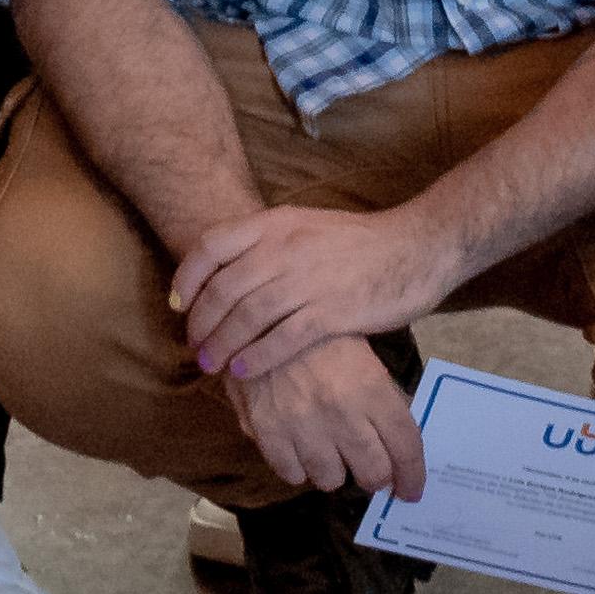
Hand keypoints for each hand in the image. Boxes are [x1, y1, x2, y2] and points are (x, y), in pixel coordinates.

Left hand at [170, 199, 457, 388]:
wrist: (416, 246)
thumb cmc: (360, 242)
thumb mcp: (306, 226)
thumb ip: (269, 243)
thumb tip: (230, 270)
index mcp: (276, 223)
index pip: (212, 246)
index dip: (187, 278)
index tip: (179, 305)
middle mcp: (286, 247)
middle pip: (224, 288)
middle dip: (201, 322)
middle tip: (194, 345)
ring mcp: (309, 279)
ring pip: (247, 316)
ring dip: (222, 344)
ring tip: (211, 365)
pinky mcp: (333, 311)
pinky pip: (282, 338)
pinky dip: (257, 357)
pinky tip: (244, 371)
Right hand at [224, 333, 428, 501]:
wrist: (261, 308)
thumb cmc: (319, 329)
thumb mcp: (361, 352)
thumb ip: (381, 395)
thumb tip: (396, 438)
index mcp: (371, 387)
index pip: (405, 446)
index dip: (412, 475)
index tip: (411, 490)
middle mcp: (341, 412)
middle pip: (372, 472)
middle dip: (375, 476)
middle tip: (368, 468)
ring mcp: (302, 424)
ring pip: (330, 479)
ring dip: (333, 470)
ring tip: (327, 452)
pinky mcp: (266, 430)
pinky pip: (290, 473)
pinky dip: (297, 467)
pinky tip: (297, 448)